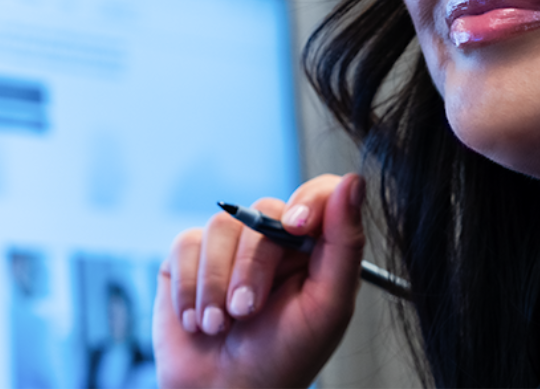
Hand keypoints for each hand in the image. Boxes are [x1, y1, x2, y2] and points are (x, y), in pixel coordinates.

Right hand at [153, 173, 366, 387]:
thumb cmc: (284, 357)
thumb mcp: (329, 306)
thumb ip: (345, 243)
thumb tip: (354, 181)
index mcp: (313, 246)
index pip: (318, 193)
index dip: (307, 201)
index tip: (295, 226)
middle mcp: (273, 238)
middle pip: (263, 210)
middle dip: (252, 266)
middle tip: (247, 312)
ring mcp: (229, 246)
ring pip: (220, 225)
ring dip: (215, 283)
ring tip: (219, 324)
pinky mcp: (189, 258)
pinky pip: (185, 244)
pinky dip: (190, 286)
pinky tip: (196, 320)